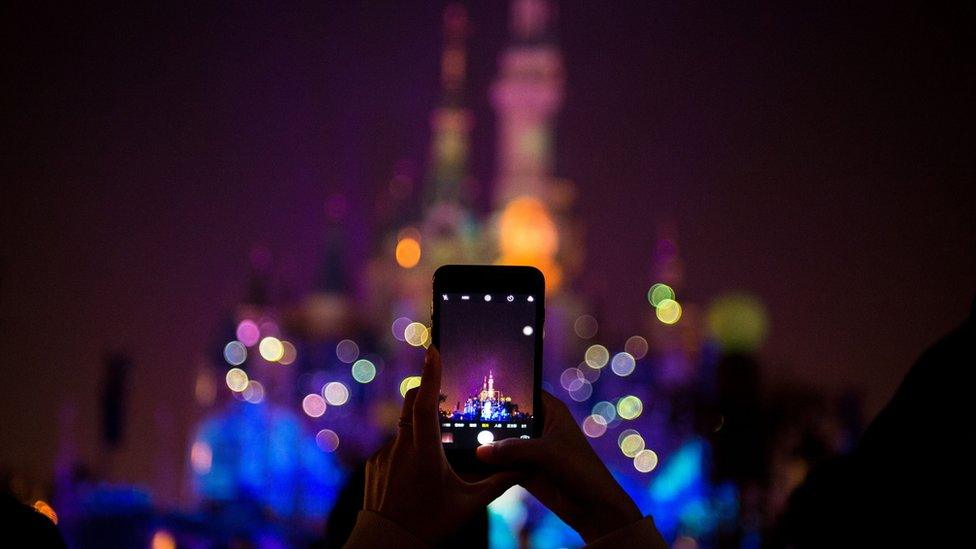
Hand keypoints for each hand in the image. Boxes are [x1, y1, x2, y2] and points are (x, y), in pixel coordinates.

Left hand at [363, 347, 520, 543]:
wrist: (385, 546)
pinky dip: (407, 453)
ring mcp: (383, 456)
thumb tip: (523, 467)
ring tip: (435, 456)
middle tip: (442, 394)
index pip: (425, 404)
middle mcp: (400, 448)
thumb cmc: (429, 525)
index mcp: (424, 453)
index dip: (430, 375)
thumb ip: (497, 482)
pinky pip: (393, 449)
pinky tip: (416, 477)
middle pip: (410, 405)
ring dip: (420, 433)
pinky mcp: (373, 466)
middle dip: (425, 393)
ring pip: (404, 430)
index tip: (433, 350)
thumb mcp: (469, 504)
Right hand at [476, 391, 643, 542]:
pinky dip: (487, 466)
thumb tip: (481, 450)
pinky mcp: (523, 470)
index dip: (502, 390)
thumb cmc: (580, 470)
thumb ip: (513, 449)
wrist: (593, 507)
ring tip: (458, 440)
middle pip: (507, 418)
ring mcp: (531, 449)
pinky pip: (500, 464)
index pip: (523, 392)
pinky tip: (467, 463)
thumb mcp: (546, 453)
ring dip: (485, 445)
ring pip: (501, 443)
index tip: (476, 386)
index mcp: (551, 411)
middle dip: (487, 421)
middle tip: (460, 419)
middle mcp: (539, 427)